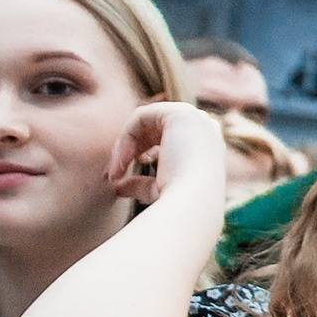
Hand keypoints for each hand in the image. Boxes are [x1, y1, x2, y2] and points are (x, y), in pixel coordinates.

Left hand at [106, 101, 229, 204]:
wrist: (191, 203)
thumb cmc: (179, 203)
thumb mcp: (157, 190)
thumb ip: (140, 183)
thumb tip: (118, 187)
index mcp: (204, 144)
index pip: (165, 139)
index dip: (140, 154)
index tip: (120, 178)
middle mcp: (203, 127)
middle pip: (153, 128)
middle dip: (129, 149)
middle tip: (112, 175)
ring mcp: (195, 117)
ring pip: (144, 122)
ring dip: (125, 145)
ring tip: (116, 172)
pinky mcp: (180, 113)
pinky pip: (141, 116)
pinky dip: (126, 137)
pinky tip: (123, 161)